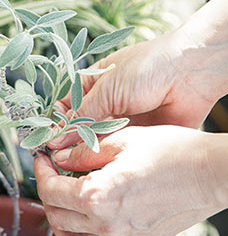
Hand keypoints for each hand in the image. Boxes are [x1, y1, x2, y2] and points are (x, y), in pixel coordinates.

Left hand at [34, 125, 226, 235]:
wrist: (212, 171)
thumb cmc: (172, 150)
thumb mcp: (122, 140)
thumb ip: (84, 152)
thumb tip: (58, 157)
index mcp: (97, 194)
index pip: (50, 190)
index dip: (40, 171)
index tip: (42, 159)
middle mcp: (107, 223)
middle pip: (59, 217)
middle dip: (48, 195)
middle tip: (53, 175)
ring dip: (62, 228)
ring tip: (63, 208)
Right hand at [50, 31, 219, 150]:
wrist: (191, 73)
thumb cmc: (148, 67)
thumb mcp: (107, 90)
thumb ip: (81, 117)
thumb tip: (55, 139)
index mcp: (93, 84)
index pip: (65, 107)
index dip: (54, 124)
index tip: (44, 142)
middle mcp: (106, 104)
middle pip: (79, 128)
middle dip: (68, 143)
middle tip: (55, 161)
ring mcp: (123, 121)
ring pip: (97, 142)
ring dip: (87, 153)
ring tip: (73, 166)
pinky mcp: (140, 136)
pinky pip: (119, 151)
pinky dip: (108, 159)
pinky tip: (97, 168)